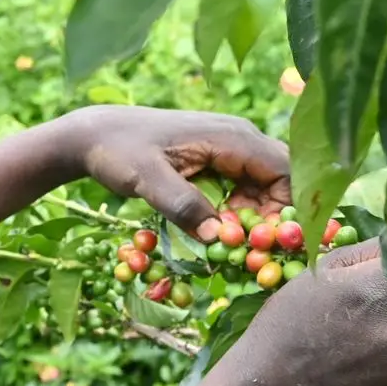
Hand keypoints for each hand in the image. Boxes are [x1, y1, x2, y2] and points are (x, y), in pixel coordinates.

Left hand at [63, 107, 290, 243]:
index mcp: (232, 137)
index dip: (289, 208)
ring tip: (235, 246)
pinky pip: (245, 190)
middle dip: (277, 217)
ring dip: (258, 218)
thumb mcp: (146, 179)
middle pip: (282, 180)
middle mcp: (239, 139)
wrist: (96, 135)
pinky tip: (221, 232)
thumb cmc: (119, 150)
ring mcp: (230, 149)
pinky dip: (241, 214)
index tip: (273, 242)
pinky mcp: (218, 162)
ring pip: (265, 188)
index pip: (286, 171)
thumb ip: (181, 204)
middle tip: (256, 250)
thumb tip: (217, 238)